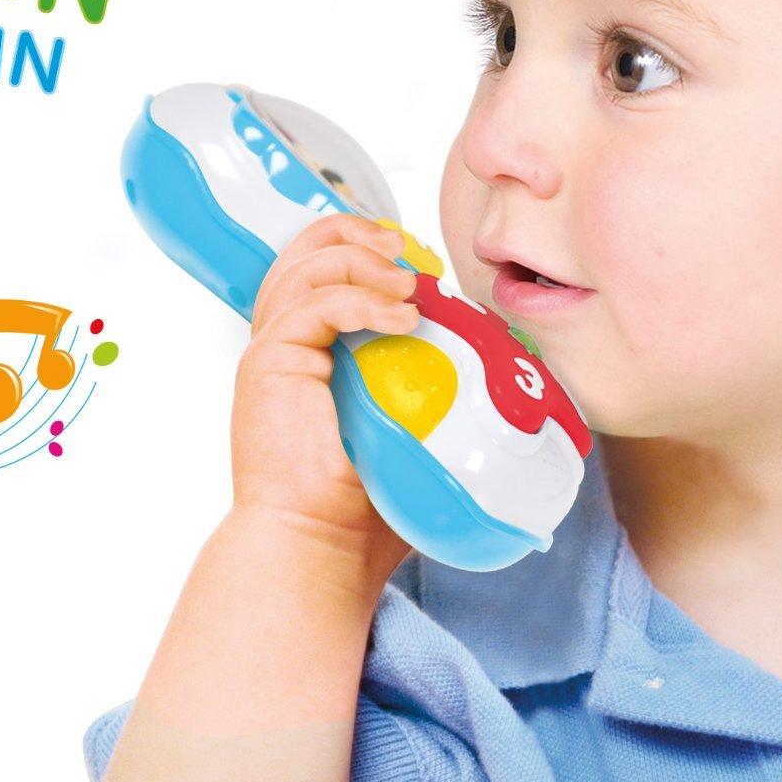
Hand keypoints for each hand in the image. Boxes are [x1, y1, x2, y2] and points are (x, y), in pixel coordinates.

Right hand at [228, 210, 424, 592]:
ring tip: (410, 287)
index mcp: (308, 353)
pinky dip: (360, 301)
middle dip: (358, 234)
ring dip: (365, 263)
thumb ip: (440, 393)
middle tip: (406, 251)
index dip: (366, 248)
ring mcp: (271, 353)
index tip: (418, 262)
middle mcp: (283, 346)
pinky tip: (404, 321)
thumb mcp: (413, 432)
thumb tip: (513, 372)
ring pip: (306, 268)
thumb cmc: (365, 508)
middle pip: (305, 252)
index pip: (323, 269)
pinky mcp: (268, 366)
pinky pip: (312, 306)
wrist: (321, 547)